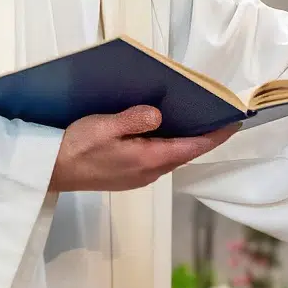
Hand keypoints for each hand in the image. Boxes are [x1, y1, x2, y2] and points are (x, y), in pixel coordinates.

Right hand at [49, 105, 239, 192]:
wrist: (51, 171)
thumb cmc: (75, 147)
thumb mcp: (104, 126)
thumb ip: (134, 119)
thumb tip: (159, 115)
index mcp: (148, 159)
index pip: (193, 147)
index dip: (217, 134)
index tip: (236, 122)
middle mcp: (150, 171)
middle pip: (185, 151)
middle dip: (203, 134)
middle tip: (217, 112)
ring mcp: (140, 176)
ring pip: (171, 155)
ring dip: (183, 138)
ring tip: (194, 115)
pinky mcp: (130, 175)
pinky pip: (157, 158)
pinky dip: (166, 143)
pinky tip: (161, 127)